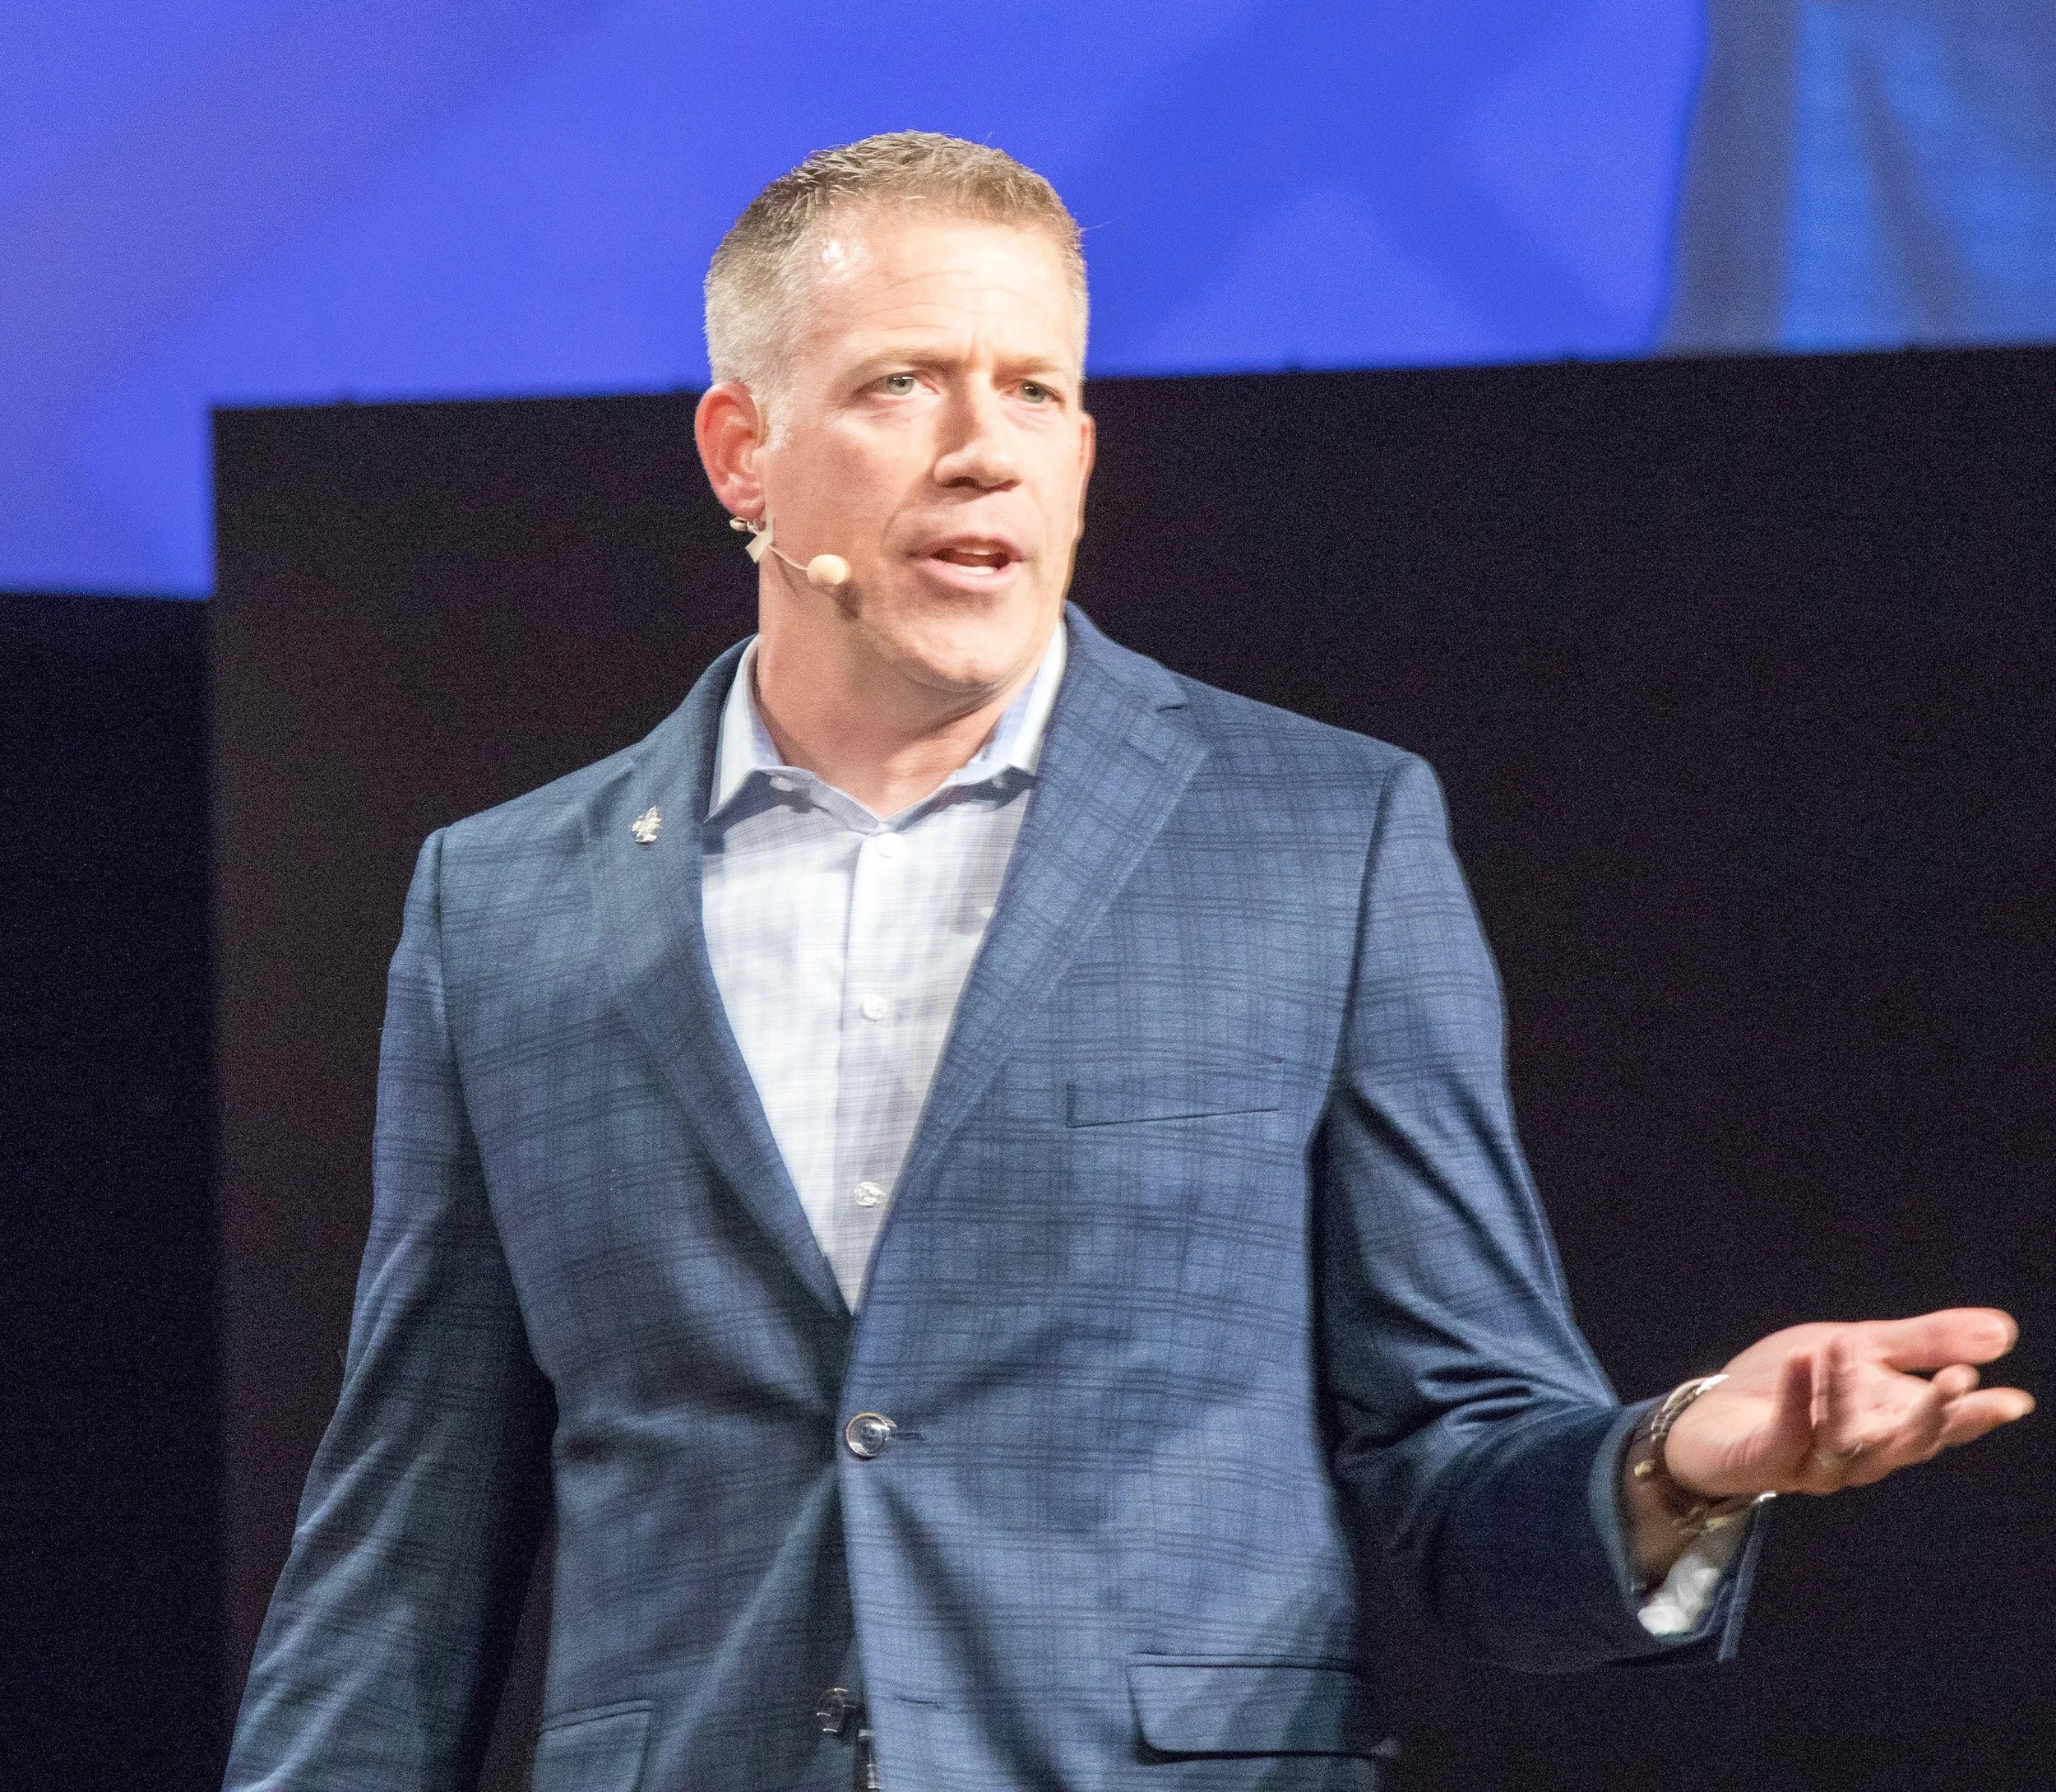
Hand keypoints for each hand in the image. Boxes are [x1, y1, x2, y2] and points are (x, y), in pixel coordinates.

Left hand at [1663, 1308, 2033, 1500]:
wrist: (1712, 1412)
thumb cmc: (1791, 1383)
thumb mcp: (1860, 1348)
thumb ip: (1924, 1342)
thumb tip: (2005, 1332)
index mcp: (1887, 1426)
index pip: (1940, 1428)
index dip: (1974, 1418)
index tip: (2013, 1400)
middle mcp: (1858, 1454)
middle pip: (1904, 1445)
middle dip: (1932, 1415)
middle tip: (1959, 1379)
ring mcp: (1812, 1464)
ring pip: (1843, 1440)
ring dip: (1846, 1393)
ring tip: (1847, 1344)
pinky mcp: (1765, 1461)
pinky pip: (1787, 1435)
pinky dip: (1797, 1399)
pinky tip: (1803, 1361)